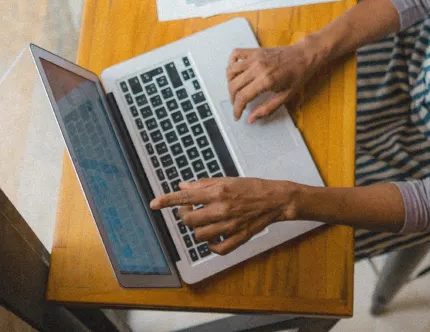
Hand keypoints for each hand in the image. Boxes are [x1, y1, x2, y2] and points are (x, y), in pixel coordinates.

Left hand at [150, 178, 301, 254]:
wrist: (275, 200)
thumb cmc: (251, 187)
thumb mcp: (226, 179)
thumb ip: (203, 184)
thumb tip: (182, 186)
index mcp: (218, 192)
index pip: (185, 197)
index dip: (166, 200)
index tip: (154, 204)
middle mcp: (221, 209)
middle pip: (188, 220)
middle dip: (184, 216)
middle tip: (189, 211)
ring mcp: (229, 226)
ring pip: (199, 235)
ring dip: (196, 230)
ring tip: (203, 222)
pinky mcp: (238, 238)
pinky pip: (216, 248)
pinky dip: (210, 245)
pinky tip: (211, 238)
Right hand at [227, 41, 323, 122]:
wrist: (304, 56)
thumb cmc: (298, 75)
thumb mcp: (286, 97)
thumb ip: (267, 109)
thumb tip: (252, 118)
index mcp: (267, 80)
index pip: (242, 97)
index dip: (237, 109)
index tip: (237, 115)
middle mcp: (258, 68)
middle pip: (234, 85)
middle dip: (233, 99)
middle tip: (237, 105)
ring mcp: (255, 57)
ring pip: (231, 71)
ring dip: (229, 83)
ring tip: (236, 91)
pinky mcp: (255, 51)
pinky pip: (235, 54)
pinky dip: (231, 63)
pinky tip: (236, 72)